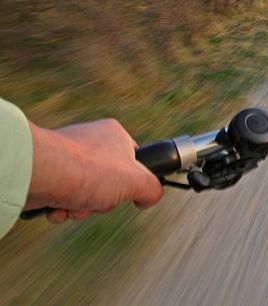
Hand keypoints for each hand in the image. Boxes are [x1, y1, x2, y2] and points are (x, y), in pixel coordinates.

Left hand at [24, 119, 163, 223]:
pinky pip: (62, 195)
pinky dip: (62, 207)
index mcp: (114, 135)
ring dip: (82, 208)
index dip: (132, 182)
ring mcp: (67, 157)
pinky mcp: (48, 171)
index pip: (134, 161)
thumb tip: (150, 197)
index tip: (126, 193)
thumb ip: (153, 189)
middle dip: (103, 201)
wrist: (38, 172)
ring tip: (74, 207)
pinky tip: (59, 208)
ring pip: (85, 192)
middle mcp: (90, 142)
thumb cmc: (88, 171)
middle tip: (98, 201)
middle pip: (108, 182)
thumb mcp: (136, 182)